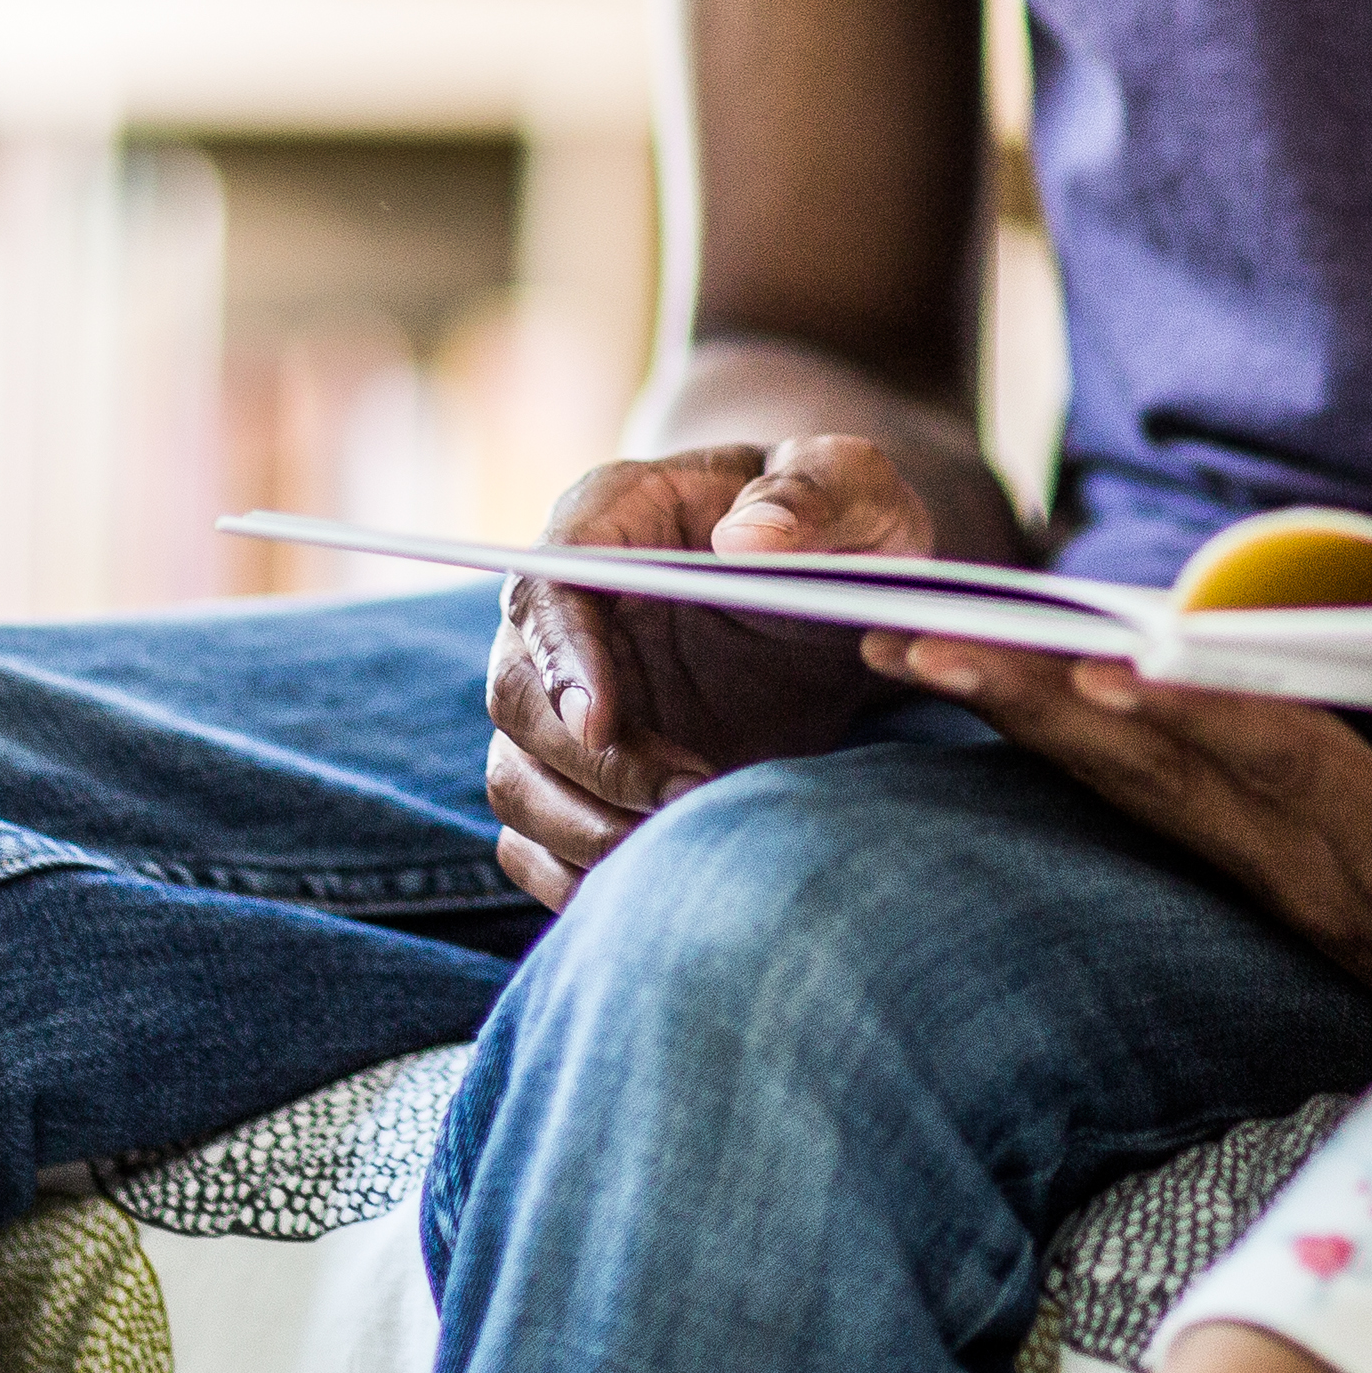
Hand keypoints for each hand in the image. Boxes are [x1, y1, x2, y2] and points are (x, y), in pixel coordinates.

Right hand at [483, 437, 918, 910]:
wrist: (849, 593)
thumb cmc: (847, 523)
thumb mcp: (857, 484)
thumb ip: (815, 492)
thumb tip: (748, 538)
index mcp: (611, 517)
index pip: (545, 585)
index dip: (560, 656)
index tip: (603, 722)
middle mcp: (566, 611)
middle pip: (514, 695)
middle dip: (590, 763)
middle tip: (691, 795)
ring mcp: (570, 697)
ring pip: (514, 776)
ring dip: (582, 827)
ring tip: (684, 842)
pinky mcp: (588, 771)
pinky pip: (535, 836)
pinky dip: (572, 873)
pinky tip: (647, 887)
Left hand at [861, 635, 1371, 1014]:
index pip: (1285, 771)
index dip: (1199, 719)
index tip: (1112, 669)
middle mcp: (1301, 867)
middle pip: (1147, 771)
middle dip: (1029, 699)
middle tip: (909, 626)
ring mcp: (1257, 875)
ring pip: (1109, 781)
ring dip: (1002, 710)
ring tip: (893, 634)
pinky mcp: (1238, 867)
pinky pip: (1118, 794)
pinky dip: (1038, 734)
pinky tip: (962, 682)